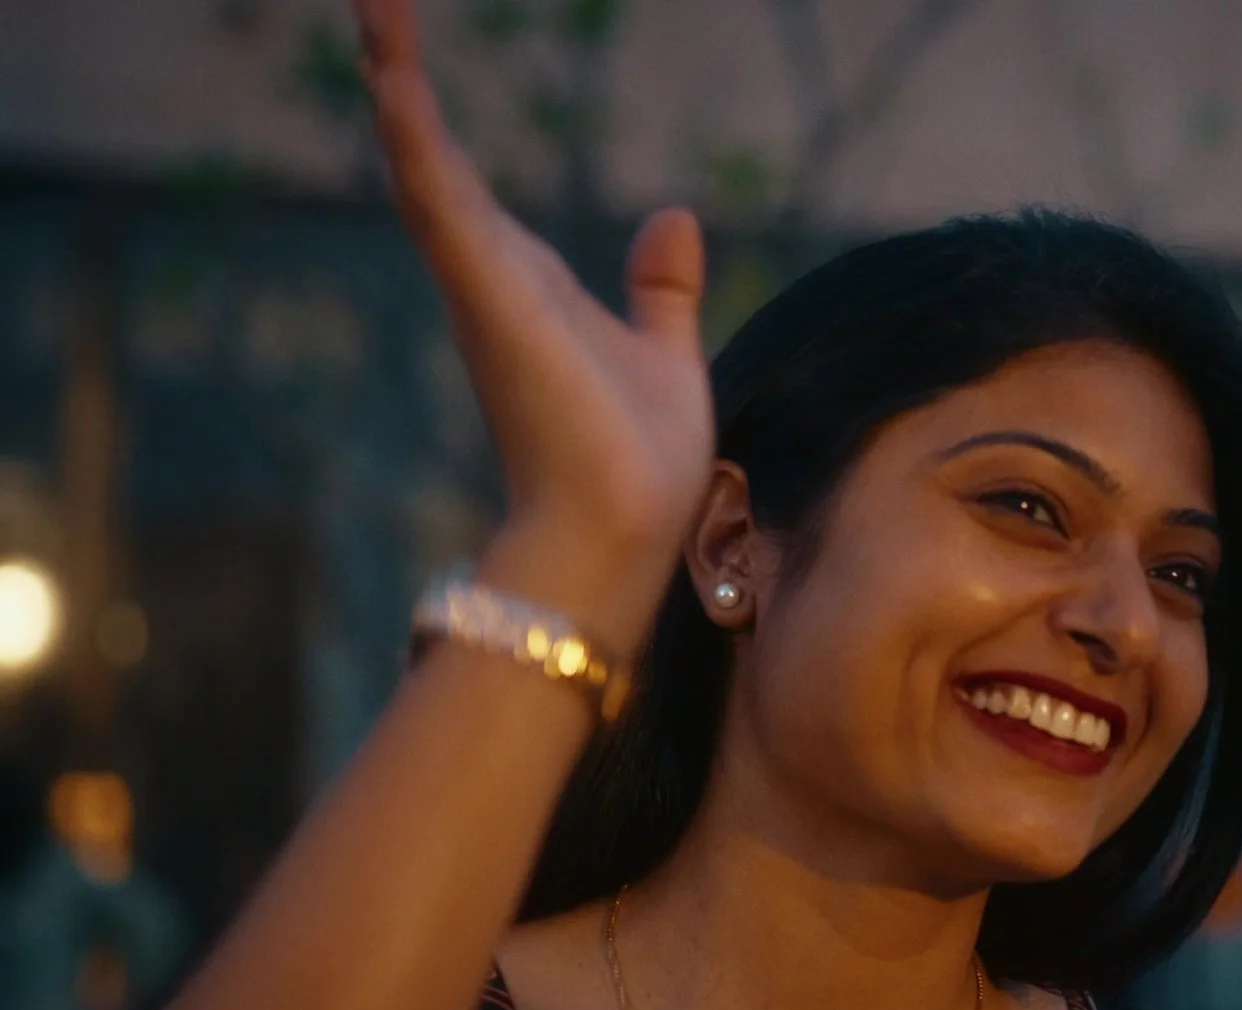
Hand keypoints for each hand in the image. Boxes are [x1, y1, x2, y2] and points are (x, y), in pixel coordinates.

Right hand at [355, 0, 711, 630]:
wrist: (625, 530)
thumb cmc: (638, 461)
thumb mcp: (662, 349)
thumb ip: (660, 287)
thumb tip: (674, 217)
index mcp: (525, 285)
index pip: (468, 182)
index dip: (431, 115)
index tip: (400, 44)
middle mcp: (490, 279)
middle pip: (430, 157)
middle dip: (398, 76)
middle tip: (373, 0)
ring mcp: (484, 288)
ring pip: (425, 166)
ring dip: (397, 83)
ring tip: (375, 6)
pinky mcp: (492, 300)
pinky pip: (443, 206)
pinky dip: (417, 143)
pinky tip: (393, 83)